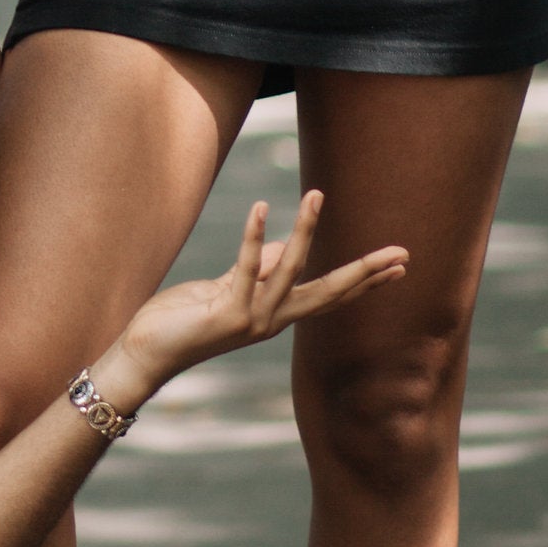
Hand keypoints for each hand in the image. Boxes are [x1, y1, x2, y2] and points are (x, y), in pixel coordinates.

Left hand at [108, 192, 406, 400]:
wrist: (146, 351)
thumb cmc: (183, 319)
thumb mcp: (227, 288)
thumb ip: (256, 269)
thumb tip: (285, 246)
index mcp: (276, 315)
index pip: (330, 296)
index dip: (363, 281)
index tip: (399, 267)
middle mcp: (272, 321)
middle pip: (329, 292)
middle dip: (365, 272)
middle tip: (401, 253)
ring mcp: (253, 320)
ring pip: (289, 270)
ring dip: (305, 230)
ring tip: (317, 195)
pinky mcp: (228, 314)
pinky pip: (245, 267)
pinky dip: (254, 235)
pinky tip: (262, 208)